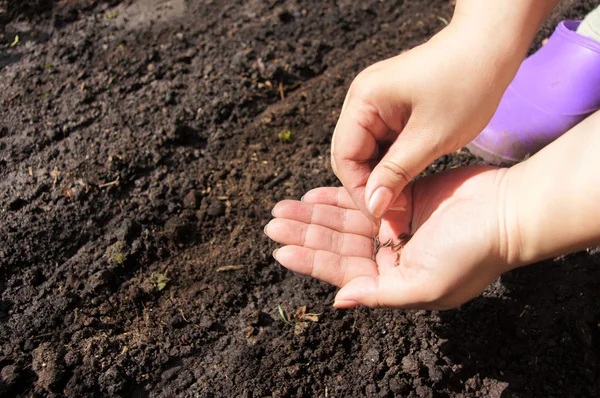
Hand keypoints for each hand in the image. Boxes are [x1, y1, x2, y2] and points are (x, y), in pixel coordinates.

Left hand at [264, 165, 512, 309]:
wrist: (507, 211)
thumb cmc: (471, 253)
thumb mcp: (426, 284)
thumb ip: (380, 295)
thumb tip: (339, 301)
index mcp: (393, 281)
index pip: (342, 272)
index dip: (310, 260)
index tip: (279, 249)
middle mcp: (389, 256)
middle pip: (338, 244)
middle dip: (305, 233)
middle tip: (273, 222)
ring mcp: (394, 226)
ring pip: (345, 221)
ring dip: (315, 215)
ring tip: (284, 207)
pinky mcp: (400, 199)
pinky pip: (362, 198)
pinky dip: (338, 197)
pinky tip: (314, 194)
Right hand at [331, 24, 520, 219]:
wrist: (492, 47)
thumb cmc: (467, 84)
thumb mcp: (431, 138)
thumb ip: (397, 173)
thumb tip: (372, 207)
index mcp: (364, 100)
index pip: (345, 157)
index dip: (359, 191)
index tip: (381, 217)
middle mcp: (361, 100)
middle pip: (351, 156)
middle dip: (369, 187)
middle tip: (392, 216)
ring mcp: (375, 103)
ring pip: (366, 153)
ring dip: (381, 178)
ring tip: (401, 204)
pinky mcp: (390, 108)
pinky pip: (381, 144)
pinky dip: (391, 165)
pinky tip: (405, 183)